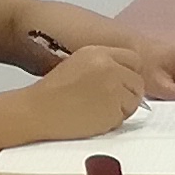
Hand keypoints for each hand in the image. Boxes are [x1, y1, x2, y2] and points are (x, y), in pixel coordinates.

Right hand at [9, 47, 150, 140]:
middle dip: (127, 93)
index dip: (129, 73)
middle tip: (108, 102)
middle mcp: (109, 67)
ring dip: (121, 109)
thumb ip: (104, 65)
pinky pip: (124, 118)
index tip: (123, 83)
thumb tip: (128, 76)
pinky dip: (112, 121)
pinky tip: (93, 119)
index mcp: (98, 52)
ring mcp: (113, 89)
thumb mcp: (79, 64)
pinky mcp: (112, 110)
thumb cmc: (52, 92)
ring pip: (134, 101)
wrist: (36, 111)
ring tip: (96, 110)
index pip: (134, 60)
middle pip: (137, 81)